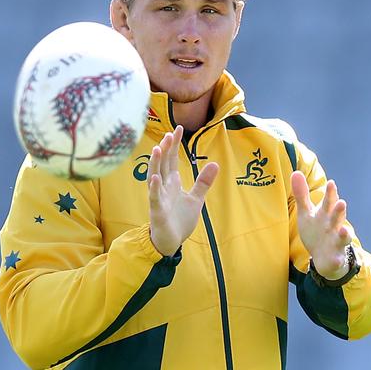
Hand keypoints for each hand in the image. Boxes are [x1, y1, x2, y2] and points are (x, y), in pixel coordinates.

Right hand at [148, 125, 219, 255]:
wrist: (171, 242)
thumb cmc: (180, 219)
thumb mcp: (196, 199)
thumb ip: (203, 182)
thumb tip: (215, 164)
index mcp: (171, 183)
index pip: (171, 160)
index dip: (174, 145)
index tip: (178, 129)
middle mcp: (163, 187)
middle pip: (163, 164)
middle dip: (166, 149)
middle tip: (169, 133)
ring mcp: (158, 198)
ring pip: (155, 177)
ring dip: (156, 163)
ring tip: (158, 149)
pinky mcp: (157, 212)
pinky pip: (155, 198)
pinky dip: (155, 188)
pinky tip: (155, 178)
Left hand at [291, 172, 351, 279]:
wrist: (323, 256)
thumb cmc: (316, 230)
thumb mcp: (306, 212)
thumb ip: (302, 194)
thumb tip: (296, 172)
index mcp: (326, 214)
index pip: (329, 201)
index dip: (330, 193)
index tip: (331, 183)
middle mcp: (334, 226)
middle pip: (337, 217)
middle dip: (340, 210)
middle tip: (342, 202)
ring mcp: (336, 241)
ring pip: (343, 237)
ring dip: (345, 234)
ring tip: (344, 230)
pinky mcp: (336, 257)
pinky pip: (337, 258)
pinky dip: (338, 259)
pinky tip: (337, 258)